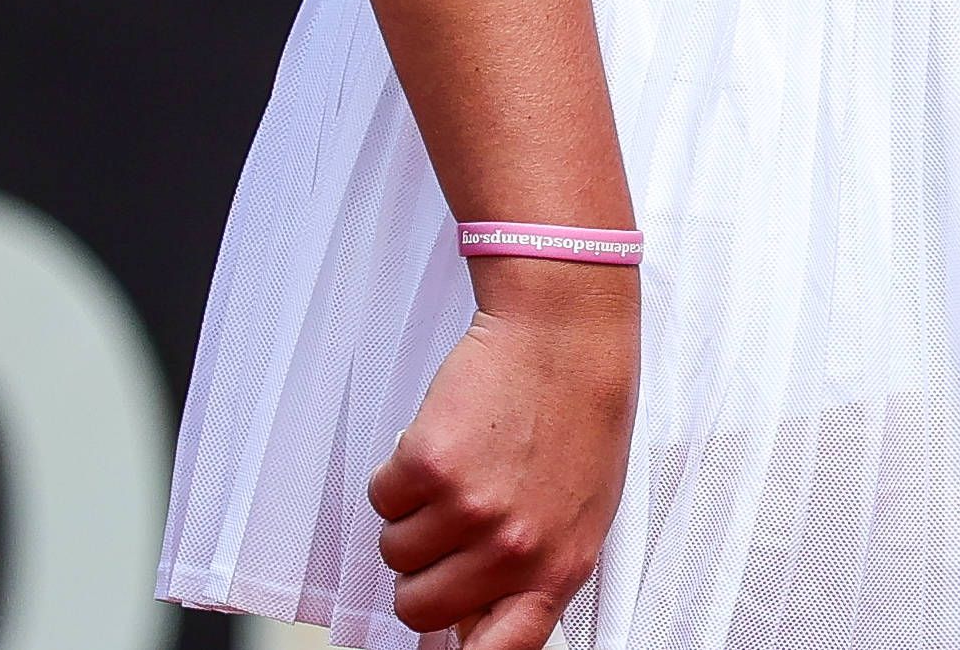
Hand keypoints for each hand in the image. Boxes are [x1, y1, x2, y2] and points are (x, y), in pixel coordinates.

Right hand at [366, 261, 640, 647]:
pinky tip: (445, 441)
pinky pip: (380, 499)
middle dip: (424, 569)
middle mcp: (513, 550)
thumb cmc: (578, 420)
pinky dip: (399, 474)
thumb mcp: (577, 515)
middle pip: (417, 608)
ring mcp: (470, 510)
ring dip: (413, 514)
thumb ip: (529, 577)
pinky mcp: (430, 467)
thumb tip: (472, 634)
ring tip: (461, 469)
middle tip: (454, 520)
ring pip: (394, 552)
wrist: (565, 339)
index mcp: (557, 569)